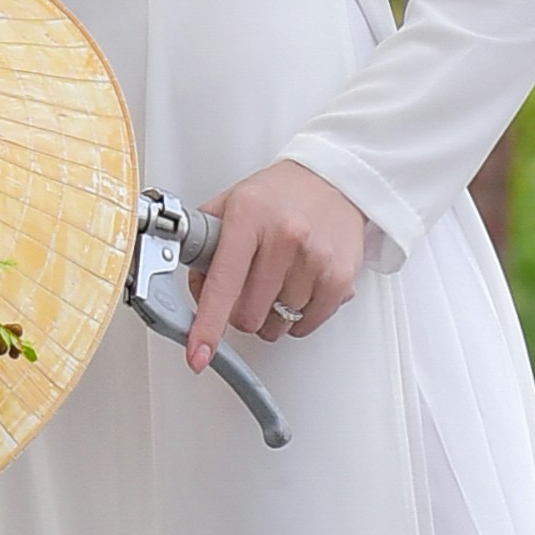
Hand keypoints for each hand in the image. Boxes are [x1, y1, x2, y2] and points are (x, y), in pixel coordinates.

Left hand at [184, 159, 369, 373]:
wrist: (334, 180)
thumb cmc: (278, 195)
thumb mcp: (230, 205)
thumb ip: (203, 248)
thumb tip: (194, 294)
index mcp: (248, 216)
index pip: (223, 283)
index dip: (208, 326)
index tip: (199, 354)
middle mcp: (285, 236)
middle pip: (248, 315)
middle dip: (239, 313)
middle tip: (245, 290)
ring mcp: (315, 259)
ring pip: (277, 324)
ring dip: (270, 315)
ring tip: (276, 281)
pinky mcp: (340, 278)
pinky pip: (306, 325)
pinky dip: (296, 317)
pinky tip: (297, 286)